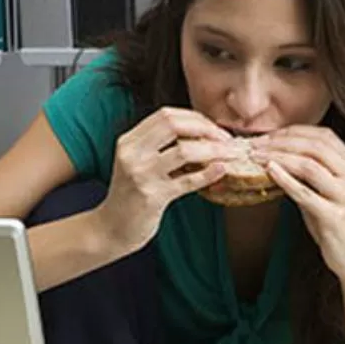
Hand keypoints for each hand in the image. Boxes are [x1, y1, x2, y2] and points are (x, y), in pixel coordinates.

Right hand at [95, 107, 240, 253]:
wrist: (112, 228)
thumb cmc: (131, 195)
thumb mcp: (137, 163)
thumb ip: (160, 147)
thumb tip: (202, 134)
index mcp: (129, 141)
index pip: (166, 115)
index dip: (194, 118)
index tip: (213, 128)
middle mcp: (132, 153)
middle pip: (174, 125)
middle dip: (206, 129)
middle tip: (226, 139)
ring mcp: (141, 175)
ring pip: (184, 151)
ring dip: (214, 150)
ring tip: (232, 154)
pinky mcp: (152, 197)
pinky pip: (187, 181)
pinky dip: (208, 174)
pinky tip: (222, 170)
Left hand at [250, 125, 344, 279]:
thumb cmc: (333, 223)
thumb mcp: (322, 191)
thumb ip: (307, 172)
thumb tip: (274, 153)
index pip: (324, 136)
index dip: (293, 132)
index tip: (267, 134)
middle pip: (315, 146)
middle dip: (281, 142)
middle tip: (255, 144)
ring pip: (310, 166)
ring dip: (279, 157)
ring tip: (256, 156)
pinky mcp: (336, 216)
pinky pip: (305, 193)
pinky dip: (285, 179)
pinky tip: (269, 170)